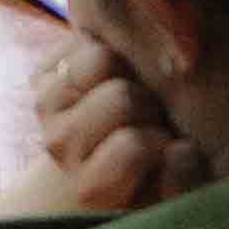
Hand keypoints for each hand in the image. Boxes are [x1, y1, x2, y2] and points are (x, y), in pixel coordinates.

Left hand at [24, 24, 204, 210]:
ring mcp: (47, 106)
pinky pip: (83, 39)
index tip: (167, 147)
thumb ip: (186, 182)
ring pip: (100, 59)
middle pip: (122, 97)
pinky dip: (108, 49)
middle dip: (149, 103)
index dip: (162, 140)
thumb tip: (180, 149)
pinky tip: (112, 78)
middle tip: (152, 119)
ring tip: (133, 95)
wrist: (101, 160)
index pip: (134, 146)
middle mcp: (61, 145)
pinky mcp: (43, 73)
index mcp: (92, 186)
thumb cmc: (151, 178)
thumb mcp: (175, 189)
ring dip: (127, 71)